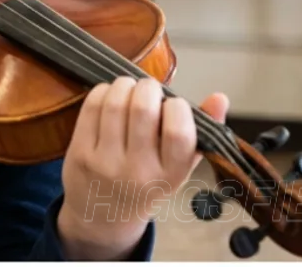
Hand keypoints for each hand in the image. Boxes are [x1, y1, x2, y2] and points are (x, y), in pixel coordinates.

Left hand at [57, 76, 229, 259]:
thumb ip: (202, 133)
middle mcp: (139, 172)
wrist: (103, 217)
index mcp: (170, 176)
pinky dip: (104, 91)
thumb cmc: (147, 184)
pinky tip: (111, 95)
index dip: (178, 107)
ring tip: (131, 89)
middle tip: (150, 90)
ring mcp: (106, 162)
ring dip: (125, 84)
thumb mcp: (179, 168)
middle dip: (149, 87)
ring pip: (116, 103)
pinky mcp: (80, 152)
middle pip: (144, 110)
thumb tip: (220, 97)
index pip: (179, 133)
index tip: (174, 104)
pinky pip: (92, 106)